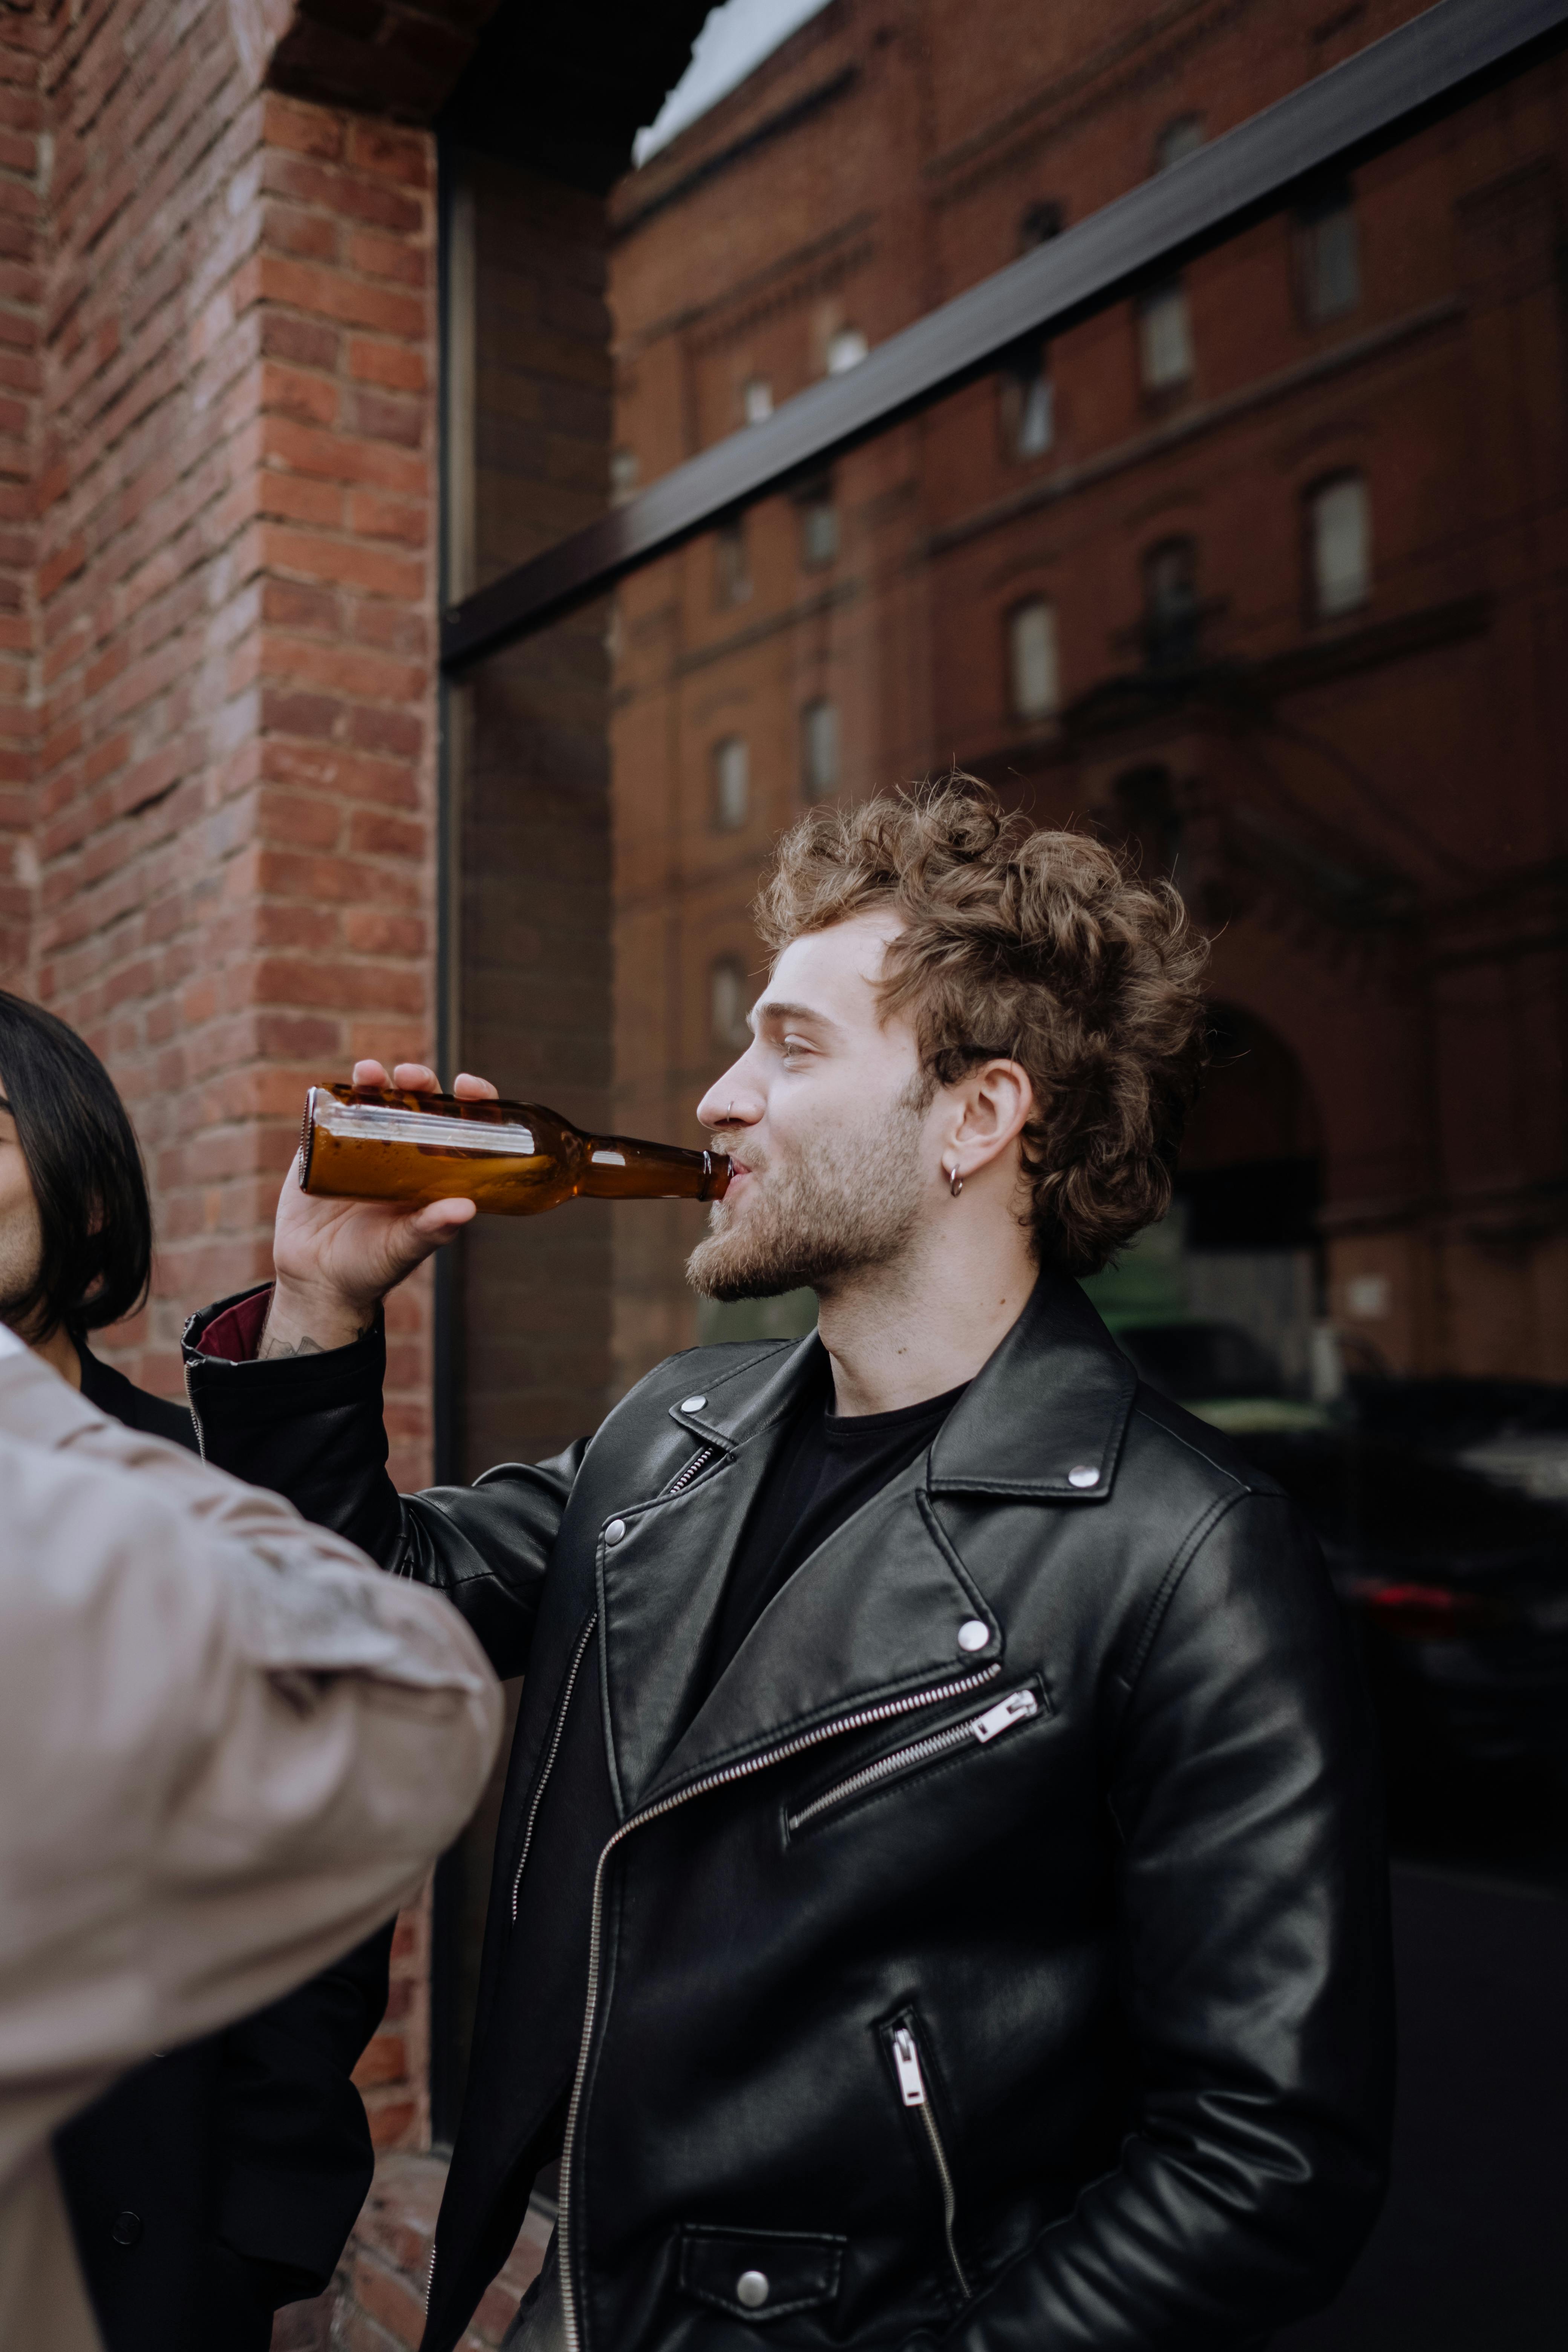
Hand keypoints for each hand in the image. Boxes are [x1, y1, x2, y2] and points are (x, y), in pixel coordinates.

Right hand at [262, 1061, 498, 1358]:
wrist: (316, 1280)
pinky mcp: (324, 1150)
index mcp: (434, 1172)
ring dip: (376, 1080)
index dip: (470, 1102)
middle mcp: (403, 1154)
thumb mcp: (404, 1249)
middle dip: (419, 1081)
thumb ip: (431, 1229)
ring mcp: (363, 1148)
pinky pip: (332, 1116)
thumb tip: (467, 1208)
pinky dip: (336, 1097)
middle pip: (418, 1103)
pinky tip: (338, 1089)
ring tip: (370, 1073)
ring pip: (375, 1101)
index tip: (468, 1087)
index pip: (461, 1126)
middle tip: (412, 1077)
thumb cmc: (371, 1267)